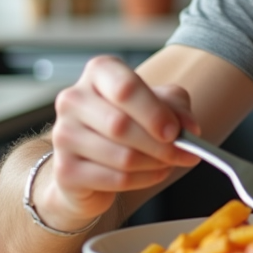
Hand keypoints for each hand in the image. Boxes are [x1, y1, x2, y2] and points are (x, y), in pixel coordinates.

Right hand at [40, 55, 201, 230]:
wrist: (92, 161)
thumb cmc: (130, 122)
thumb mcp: (159, 104)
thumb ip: (177, 109)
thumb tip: (189, 130)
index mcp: (99, 72)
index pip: (126, 88)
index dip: (154, 112)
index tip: (175, 132)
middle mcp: (74, 99)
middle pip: (121, 125)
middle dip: (161, 145)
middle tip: (185, 153)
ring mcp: (63, 135)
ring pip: (122, 156)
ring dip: (155, 164)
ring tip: (168, 162)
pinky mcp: (65, 170)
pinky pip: (115, 179)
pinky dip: (144, 179)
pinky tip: (153, 174)